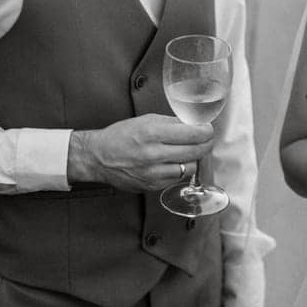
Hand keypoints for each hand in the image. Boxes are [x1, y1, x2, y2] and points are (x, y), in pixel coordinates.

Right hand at [67, 114, 214, 192]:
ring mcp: (154, 173)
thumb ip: (171, 123)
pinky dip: (180, 170)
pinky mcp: (153, 186)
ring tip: (188, 151)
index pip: (193, 133)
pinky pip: (178, 178)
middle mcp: (154, 154)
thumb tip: (194, 124)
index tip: (207, 129)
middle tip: (205, 139)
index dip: (205, 130)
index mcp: (152, 132)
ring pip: (190, 167)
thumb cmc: (121, 136)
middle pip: (196, 151)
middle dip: (205, 143)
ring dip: (193, 158)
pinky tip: (175, 162)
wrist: (98, 157)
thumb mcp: (145, 120)